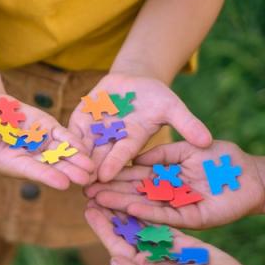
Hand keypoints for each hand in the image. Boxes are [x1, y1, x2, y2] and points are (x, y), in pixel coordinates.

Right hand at [0, 96, 94, 189]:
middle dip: (69, 172)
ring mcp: (38, 144)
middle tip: (87, 179)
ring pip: (61, 154)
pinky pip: (62, 137)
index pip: (30, 171)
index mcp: (9, 163)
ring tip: (94, 167)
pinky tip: (89, 147)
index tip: (63, 183)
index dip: (46, 176)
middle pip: (51, 166)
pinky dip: (74, 142)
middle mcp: (27, 157)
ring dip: (77, 160)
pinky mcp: (46, 130)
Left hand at [68, 73, 211, 182]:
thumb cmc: (156, 96)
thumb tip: (209, 141)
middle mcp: (112, 143)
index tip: (105, 175)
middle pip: (98, 158)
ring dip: (73, 158)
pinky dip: (64, 139)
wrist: (133, 81)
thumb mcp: (172, 106)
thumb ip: (187, 123)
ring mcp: (95, 133)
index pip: (121, 156)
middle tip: (78, 183)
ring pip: (81, 148)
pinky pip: (70, 131)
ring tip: (63, 168)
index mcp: (132, 142)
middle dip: (88, 170)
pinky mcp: (80, 122)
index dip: (113, 164)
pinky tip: (55, 146)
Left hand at [84, 203, 258, 264]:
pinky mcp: (181, 239)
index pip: (115, 246)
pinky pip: (161, 221)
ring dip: (127, 207)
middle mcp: (149, 259)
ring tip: (114, 188)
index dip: (101, 227)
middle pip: (125, 232)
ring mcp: (165, 248)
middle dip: (111, 213)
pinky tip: (138, 193)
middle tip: (96, 191)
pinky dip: (149, 209)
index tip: (87, 208)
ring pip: (141, 223)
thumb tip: (113, 260)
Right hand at [86, 140, 264, 228]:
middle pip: (134, 193)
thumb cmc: (225, 159)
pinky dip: (147, 212)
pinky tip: (128, 208)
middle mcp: (168, 195)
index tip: (94, 173)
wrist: (255, 176)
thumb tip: (136, 158)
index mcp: (166, 177)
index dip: (115, 176)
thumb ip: (164, 153)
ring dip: (121, 204)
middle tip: (85, 192)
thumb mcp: (188, 149)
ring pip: (145, 206)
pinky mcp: (192, 219)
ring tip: (98, 202)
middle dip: (110, 192)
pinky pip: (166, 216)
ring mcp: (178, 208)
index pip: (135, 177)